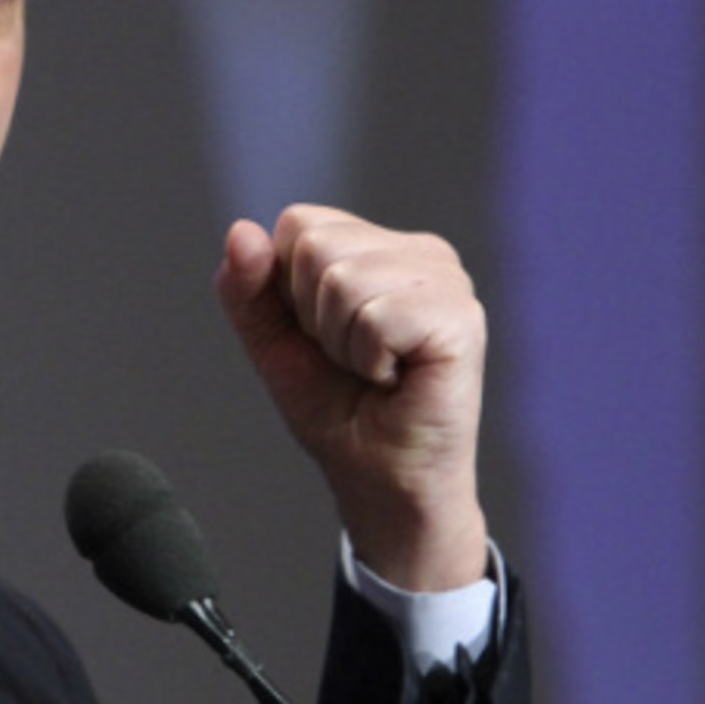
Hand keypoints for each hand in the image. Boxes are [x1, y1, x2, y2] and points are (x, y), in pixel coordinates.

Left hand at [216, 205, 489, 591]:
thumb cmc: (337, 409)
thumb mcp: (273, 341)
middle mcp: (422, 252)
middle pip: (316, 245)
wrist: (379, 480)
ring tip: (375, 370)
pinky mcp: (463, 318)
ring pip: (342, 279)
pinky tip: (398, 379)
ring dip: (341, 342)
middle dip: (313, 316)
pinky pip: (376, 316)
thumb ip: (247, 287)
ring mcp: (449, 281)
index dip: (288, 289)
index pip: (299, 222)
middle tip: (352, 358)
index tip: (322, 335)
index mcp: (380, 246)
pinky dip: (370, 359)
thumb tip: (241, 231)